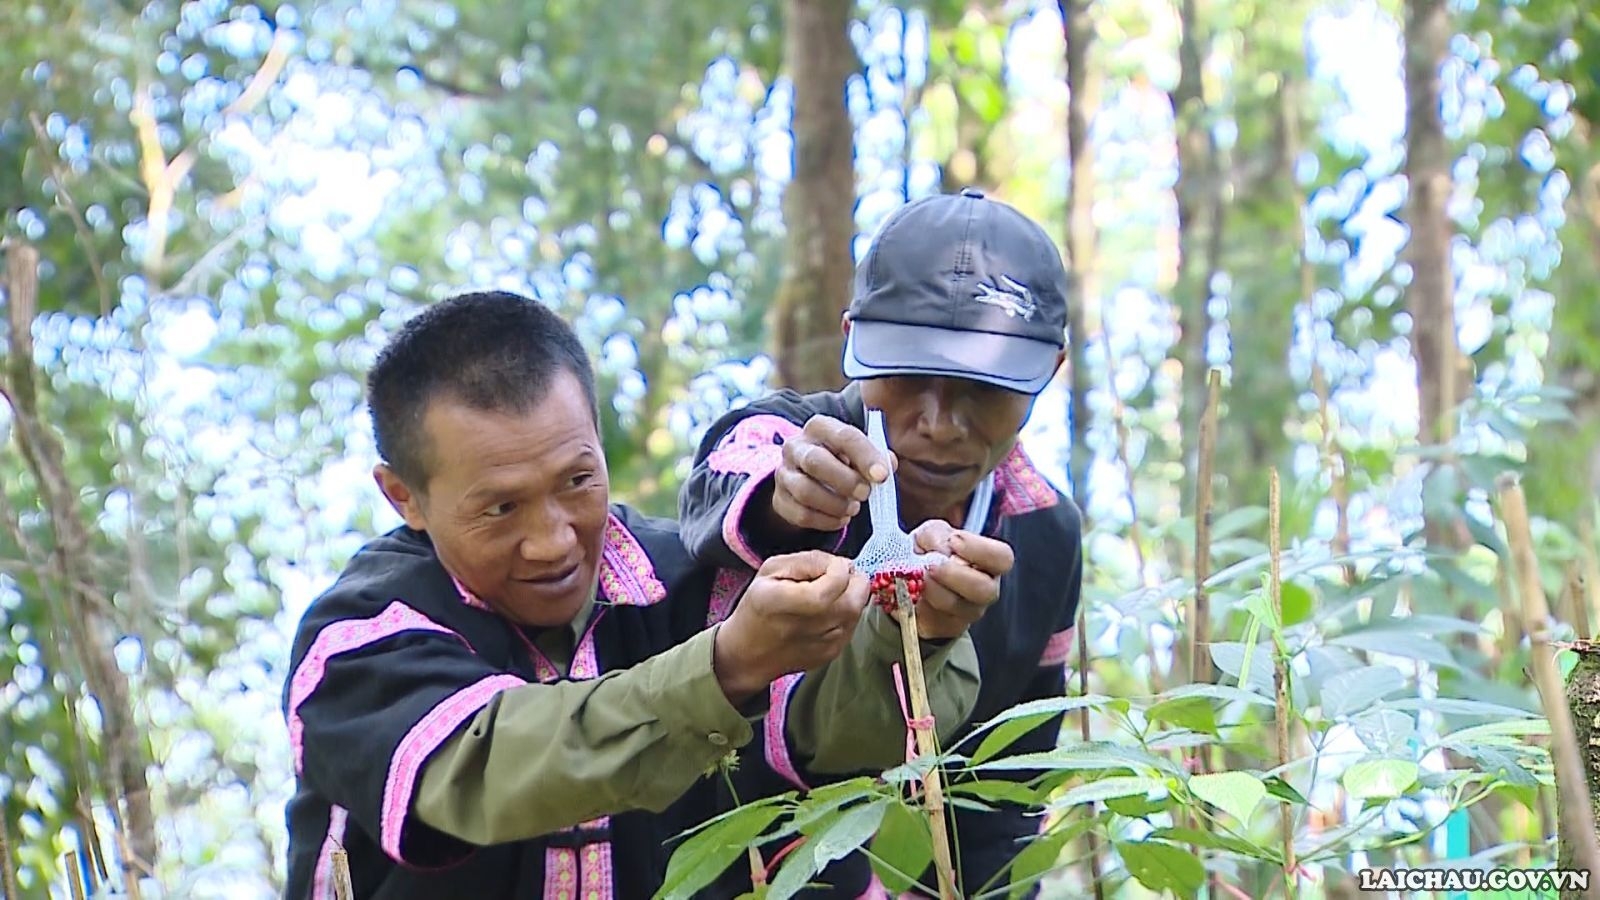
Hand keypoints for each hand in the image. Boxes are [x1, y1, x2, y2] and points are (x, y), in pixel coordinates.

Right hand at [712, 550, 869, 702]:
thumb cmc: (758, 606)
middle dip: (851, 578)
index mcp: (786, 602)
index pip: (836, 581)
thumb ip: (808, 560)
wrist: (750, 655)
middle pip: (856, 596)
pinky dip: (845, 612)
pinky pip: (853, 623)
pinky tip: (825, 612)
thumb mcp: (771, 569)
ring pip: (859, 608)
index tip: (828, 564)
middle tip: (833, 575)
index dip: (838, 566)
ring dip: (850, 595)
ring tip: (828, 593)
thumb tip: (839, 563)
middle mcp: (810, 626)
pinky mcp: (833, 652)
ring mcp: (825, 643)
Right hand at [768, 414, 895, 532]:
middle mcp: (796, 446)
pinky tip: (841, 519)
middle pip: (815, 462)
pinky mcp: (780, 500)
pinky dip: (826, 521)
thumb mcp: (859, 453)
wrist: (808, 479)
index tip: (882, 476)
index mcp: (820, 427)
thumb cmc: (841, 461)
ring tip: (853, 509)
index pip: (844, 435)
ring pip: (805, 491)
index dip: (865, 456)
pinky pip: (801, 514)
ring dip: (835, 504)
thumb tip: (888, 465)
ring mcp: (783, 473)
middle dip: (845, 481)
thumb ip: (876, 457)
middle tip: (865, 494)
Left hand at [904, 520, 1014, 640]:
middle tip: (931, 565)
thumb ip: (937, 536)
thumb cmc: (931, 550)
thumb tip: (942, 550)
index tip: (953, 541)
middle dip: (955, 575)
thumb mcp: (932, 533)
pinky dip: (920, 606)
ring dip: (934, 590)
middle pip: (985, 590)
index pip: (1002, 558)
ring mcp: (969, 613)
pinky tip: (914, 594)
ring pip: (958, 607)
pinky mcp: (946, 628)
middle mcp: (986, 590)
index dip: (979, 549)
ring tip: (919, 577)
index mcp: (990, 563)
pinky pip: (936, 622)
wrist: (910, 576)